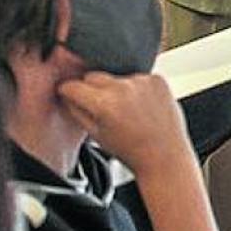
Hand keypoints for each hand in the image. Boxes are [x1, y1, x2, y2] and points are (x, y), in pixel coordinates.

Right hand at [56, 72, 195, 179]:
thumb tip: (65, 95)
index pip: (73, 85)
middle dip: (90, 88)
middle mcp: (123, 88)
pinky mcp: (158, 79)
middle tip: (100, 107)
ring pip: (116, 77)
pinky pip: (137, 78)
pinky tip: (141, 107)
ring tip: (126, 111)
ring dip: (115, 88)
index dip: (67, 91)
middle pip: (93, 76)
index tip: (68, 93)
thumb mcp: (95, 134)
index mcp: (104, 103)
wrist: (164, 155)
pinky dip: (136, 88)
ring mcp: (143, 81)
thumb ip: (76, 111)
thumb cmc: (131, 150)